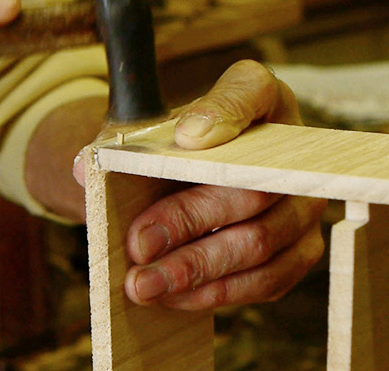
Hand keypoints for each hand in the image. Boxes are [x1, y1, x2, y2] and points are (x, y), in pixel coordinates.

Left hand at [124, 60, 326, 308]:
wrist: (189, 179)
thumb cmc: (168, 150)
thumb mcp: (143, 133)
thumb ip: (120, 144)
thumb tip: (85, 168)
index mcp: (255, 98)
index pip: (249, 91)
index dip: (222, 114)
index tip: (183, 137)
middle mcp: (291, 149)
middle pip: (249, 189)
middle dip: (188, 221)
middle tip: (140, 246)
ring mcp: (304, 203)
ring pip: (260, 244)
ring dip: (198, 272)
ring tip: (146, 285)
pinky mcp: (300, 250)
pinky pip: (267, 280)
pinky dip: (218, 292)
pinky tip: (173, 296)